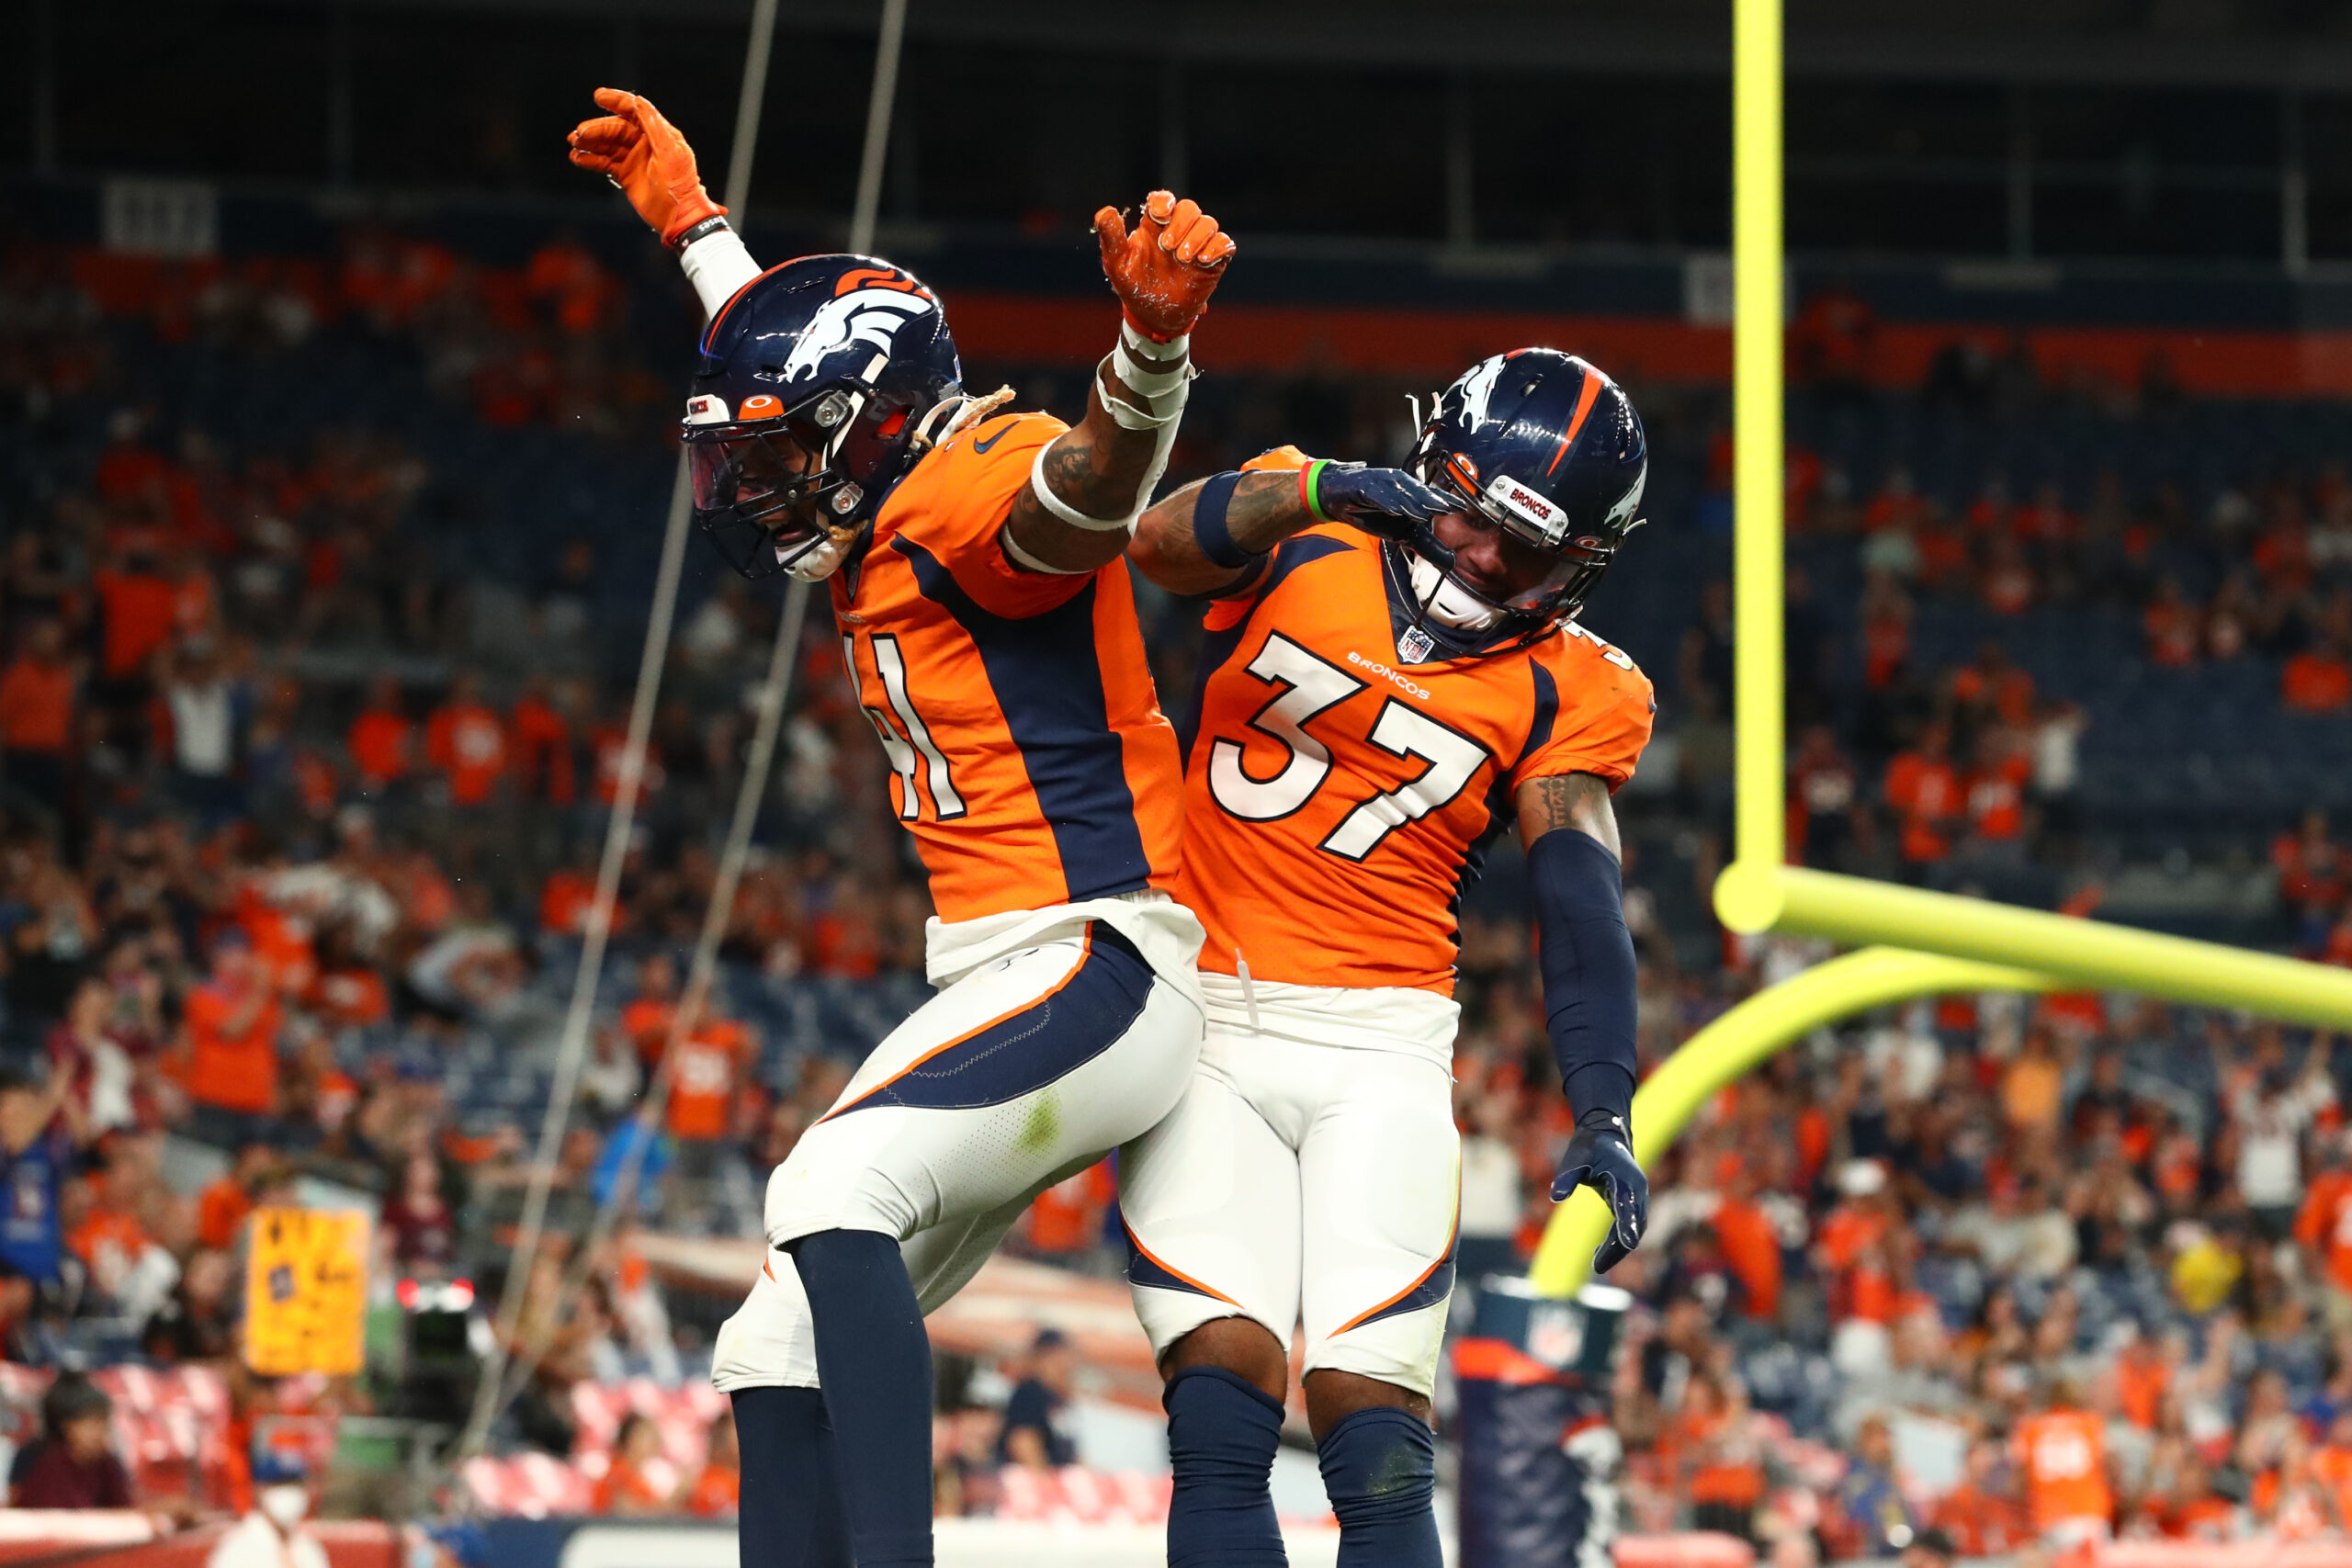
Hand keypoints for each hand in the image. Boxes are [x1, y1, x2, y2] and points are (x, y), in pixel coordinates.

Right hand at [568, 88, 724, 246]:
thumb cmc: (679, 184)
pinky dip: (590, 160)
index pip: (635, 111)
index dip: (617, 101)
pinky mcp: (625, 174)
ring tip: (574, 143)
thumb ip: (653, 126)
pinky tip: (577, 158)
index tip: (598, 96)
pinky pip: (604, 163)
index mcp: (658, 133)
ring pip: (607, 145)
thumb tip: (637, 101)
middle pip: (616, 128)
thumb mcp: (668, 151)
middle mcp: (644, 143)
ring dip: (590, 143)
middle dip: (597, 129)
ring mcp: (634, 158)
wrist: (679, 216)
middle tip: (579, 134)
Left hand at [1093, 191, 1234, 341]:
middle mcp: (1178, 230)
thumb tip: (1104, 212)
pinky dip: (1217, 247)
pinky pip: (1225, 243)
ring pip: (1208, 223)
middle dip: (1181, 223)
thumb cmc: (1133, 286)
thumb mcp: (1117, 263)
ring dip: (1197, 237)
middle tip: (1167, 247)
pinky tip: (1202, 261)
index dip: (1164, 202)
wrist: (1152, 316)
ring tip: (1184, 258)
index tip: (1159, 216)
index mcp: (1154, 225)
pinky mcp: (1213, 261)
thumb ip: (1112, 237)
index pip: (1163, 200)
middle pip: (1189, 208)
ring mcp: (1197, 245)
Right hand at [1310, 462, 1456, 540]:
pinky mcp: (1363, 486)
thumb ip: (1426, 546)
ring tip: (1424, 512)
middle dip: (1434, 500)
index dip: (1446, 501)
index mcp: (1412, 493)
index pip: (1432, 497)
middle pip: (1419, 493)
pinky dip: (1386, 501)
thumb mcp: (1403, 534)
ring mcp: (1381, 483)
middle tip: (1448, 508)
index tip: (1462, 508)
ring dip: (1412, 501)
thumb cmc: (1373, 511)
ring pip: (1399, 493)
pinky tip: (1394, 510)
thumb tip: (1450, 563)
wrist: (1338, 497)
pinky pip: (1376, 494)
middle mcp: (1399, 484)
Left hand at [1551, 1112, 1647, 1274]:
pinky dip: (1616, 1241)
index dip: (1628, 1224)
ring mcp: (1636, 1199)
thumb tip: (1555, 1196)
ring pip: (1633, 1230)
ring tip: (1596, 1264)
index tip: (1628, 1243)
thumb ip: (1567, 1175)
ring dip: (1618, 1248)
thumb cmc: (1590, 1146)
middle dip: (1618, 1247)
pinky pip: (1627, 1227)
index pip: (1628, 1205)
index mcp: (1626, 1179)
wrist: (1606, 1135)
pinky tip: (1599, 1253)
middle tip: (1597, 1266)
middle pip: (1634, 1225)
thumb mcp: (1576, 1156)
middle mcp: (1637, 1192)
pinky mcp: (1629, 1204)